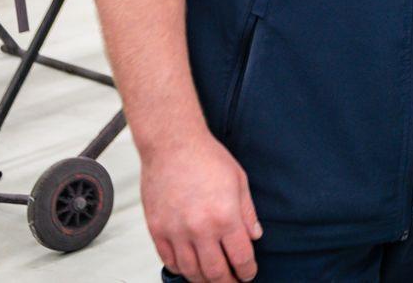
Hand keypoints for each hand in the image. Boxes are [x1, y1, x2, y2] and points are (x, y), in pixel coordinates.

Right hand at [139, 131, 262, 281]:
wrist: (172, 144)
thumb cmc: (206, 157)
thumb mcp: (239, 181)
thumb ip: (247, 212)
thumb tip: (255, 236)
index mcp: (225, 217)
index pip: (240, 258)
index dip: (247, 272)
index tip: (248, 274)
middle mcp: (200, 229)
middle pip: (215, 272)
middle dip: (227, 282)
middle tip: (233, 282)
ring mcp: (176, 231)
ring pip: (191, 271)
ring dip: (204, 280)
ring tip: (213, 278)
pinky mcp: (157, 230)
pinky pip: (169, 260)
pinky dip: (181, 269)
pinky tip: (190, 266)